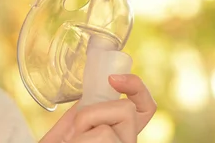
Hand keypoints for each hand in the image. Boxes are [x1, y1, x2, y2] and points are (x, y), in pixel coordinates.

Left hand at [39, 74, 155, 142]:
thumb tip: (96, 90)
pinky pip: (101, 136)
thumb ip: (86, 112)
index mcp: (118, 133)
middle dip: (94, 113)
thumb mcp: (70, 129)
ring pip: (107, 129)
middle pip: (127, 110)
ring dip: (82, 132)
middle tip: (77, 133)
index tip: (114, 78)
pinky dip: (79, 140)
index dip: (138, 88)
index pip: (144, 109)